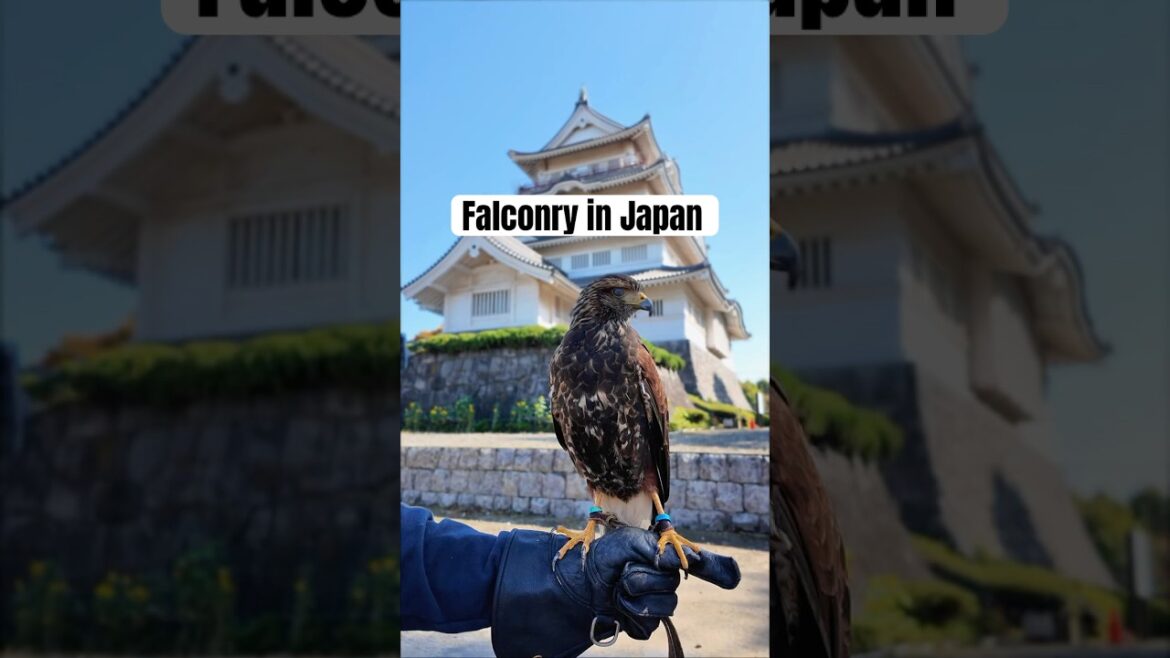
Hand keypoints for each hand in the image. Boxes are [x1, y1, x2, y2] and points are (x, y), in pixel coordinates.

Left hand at [491, 526, 739, 657]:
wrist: (577, 580)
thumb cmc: (603, 555)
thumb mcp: (629, 542)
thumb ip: (657, 550)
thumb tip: (687, 559)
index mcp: (665, 558)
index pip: (699, 565)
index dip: (717, 569)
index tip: (733, 576)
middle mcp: (665, 581)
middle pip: (673, 585)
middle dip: (644, 577)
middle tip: (624, 571)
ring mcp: (656, 603)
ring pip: (664, 606)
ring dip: (636, 595)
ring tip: (619, 587)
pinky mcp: (643, 623)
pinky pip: (648, 624)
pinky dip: (629, 612)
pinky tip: (618, 603)